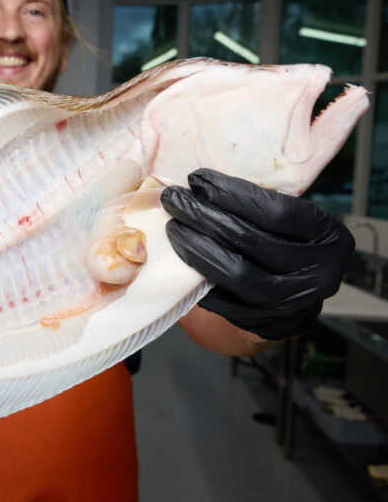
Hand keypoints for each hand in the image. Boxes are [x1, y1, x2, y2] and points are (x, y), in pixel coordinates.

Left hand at [160, 169, 353, 340]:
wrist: (294, 297)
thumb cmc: (285, 245)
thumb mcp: (288, 223)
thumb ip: (257, 206)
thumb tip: (199, 186)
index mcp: (328, 236)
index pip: (275, 211)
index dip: (231, 193)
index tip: (197, 179)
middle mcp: (317, 272)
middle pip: (249, 239)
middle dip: (204, 216)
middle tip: (174, 200)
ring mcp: (292, 302)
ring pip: (235, 272)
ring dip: (196, 246)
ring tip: (173, 227)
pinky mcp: (264, 322)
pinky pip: (222, 299)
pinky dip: (198, 276)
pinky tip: (181, 257)